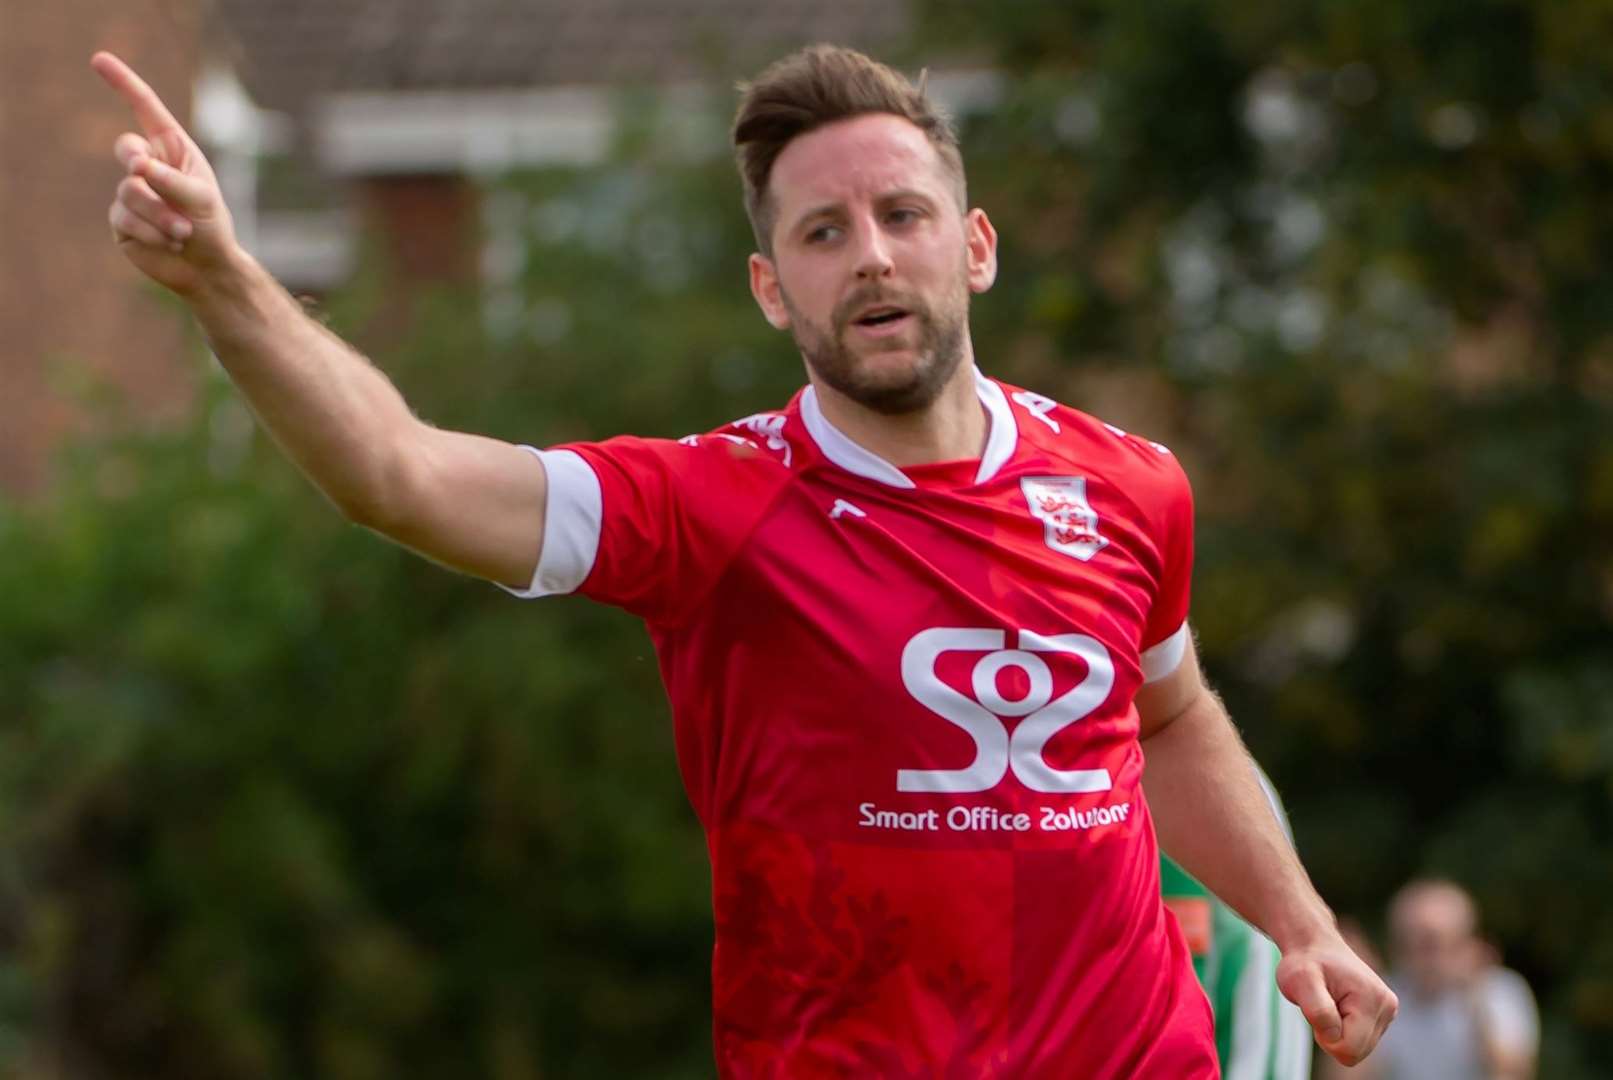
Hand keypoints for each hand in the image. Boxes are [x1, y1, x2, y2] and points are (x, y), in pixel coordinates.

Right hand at [91, 51, 237, 296]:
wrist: (207, 269)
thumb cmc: (212, 227)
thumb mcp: (201, 199)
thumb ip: (172, 180)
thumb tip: (137, 167)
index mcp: (172, 150)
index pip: (145, 110)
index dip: (123, 84)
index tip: (99, 59)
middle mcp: (148, 166)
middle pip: (127, 149)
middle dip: (140, 164)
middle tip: (149, 175)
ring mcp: (131, 193)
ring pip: (130, 191)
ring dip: (161, 214)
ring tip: (183, 233)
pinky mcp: (121, 220)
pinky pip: (125, 218)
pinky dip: (151, 232)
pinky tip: (169, 243)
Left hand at [1277, 934, 1399, 1065]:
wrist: (1314, 944)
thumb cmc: (1304, 962)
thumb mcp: (1298, 981)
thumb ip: (1317, 1010)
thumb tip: (1334, 1036)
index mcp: (1372, 1000)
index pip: (1349, 1050)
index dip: (1325, 1037)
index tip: (1315, 1009)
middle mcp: (1387, 1007)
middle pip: (1356, 1053)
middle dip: (1331, 1035)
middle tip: (1321, 1005)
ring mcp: (1387, 1012)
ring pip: (1358, 1049)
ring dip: (1337, 1032)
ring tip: (1329, 1003)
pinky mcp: (1382, 1015)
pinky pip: (1360, 1041)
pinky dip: (1343, 1028)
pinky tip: (1337, 1005)